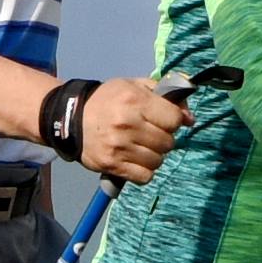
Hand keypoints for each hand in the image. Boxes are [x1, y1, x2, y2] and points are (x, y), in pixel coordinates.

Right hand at [67, 73, 184, 188]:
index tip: (164, 119)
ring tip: (141, 147)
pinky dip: (144, 171)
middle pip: (168, 142)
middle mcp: (127, 124)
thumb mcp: (134, 86)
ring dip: (154, 156)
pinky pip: (144, 176)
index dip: (173, 120)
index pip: (174, 119)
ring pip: (158, 161)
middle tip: (150, 133)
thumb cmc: (107, 100)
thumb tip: (190, 118)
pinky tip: (135, 160)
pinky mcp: (112, 165)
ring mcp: (119, 147)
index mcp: (135, 100)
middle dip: (163, 138)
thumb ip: (165, 95)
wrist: (71, 118)